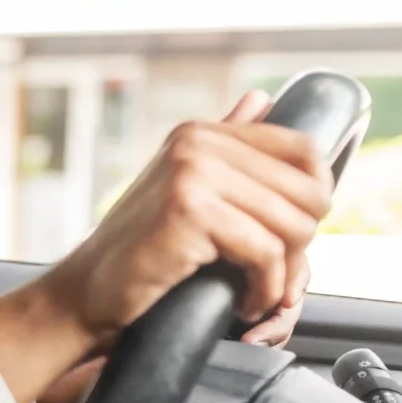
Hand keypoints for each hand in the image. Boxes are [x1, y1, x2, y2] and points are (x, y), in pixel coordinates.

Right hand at [0, 92, 331, 402]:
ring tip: (260, 292)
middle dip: (301, 244)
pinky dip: (265, 289)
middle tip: (274, 275)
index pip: (303, 150)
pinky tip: (245, 303)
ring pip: (293, 225)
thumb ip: (225, 148)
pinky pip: (265, 252)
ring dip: (285, 273)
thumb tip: (260, 99)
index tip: (295, 237)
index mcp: (200, 133)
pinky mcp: (189, 211)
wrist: (85, 292)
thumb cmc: (138, 252)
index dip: (316, 197)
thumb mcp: (185, 191)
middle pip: (308, 191)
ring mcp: (192, 173)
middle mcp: (197, 143)